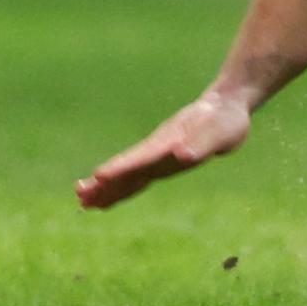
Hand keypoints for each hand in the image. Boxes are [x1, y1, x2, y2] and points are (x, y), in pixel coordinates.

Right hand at [77, 91, 251, 208]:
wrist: (226, 104)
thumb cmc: (225, 119)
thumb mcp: (220, 132)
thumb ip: (202, 143)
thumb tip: (183, 155)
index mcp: (169, 141)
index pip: (141, 157)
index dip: (121, 167)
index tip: (99, 176)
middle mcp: (159, 148)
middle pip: (128, 168)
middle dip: (105, 183)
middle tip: (80, 195)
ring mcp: (158, 154)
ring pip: (129, 174)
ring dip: (107, 187)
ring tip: (83, 201)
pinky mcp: (162, 160)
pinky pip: (138, 176)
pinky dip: (122, 187)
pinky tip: (109, 196)